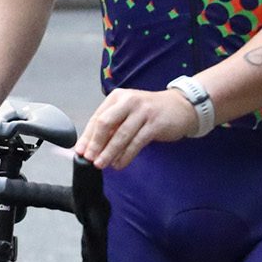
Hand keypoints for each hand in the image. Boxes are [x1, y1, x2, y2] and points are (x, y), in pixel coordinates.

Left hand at [75, 88, 198, 169]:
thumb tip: (92, 145)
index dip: (87, 136)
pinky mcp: (154, 124)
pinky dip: (126, 155)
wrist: (181, 106)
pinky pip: (136, 142)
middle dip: (95, 143)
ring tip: (102, 164)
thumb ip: (112, 125)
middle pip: (105, 123)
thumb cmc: (150, 111)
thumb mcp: (128, 112)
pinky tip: (119, 163)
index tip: (80, 151)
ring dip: (109, 152)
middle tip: (89, 159)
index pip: (97, 118)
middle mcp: (128, 101)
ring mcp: (142, 111)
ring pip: (120, 135)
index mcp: (117, 97)